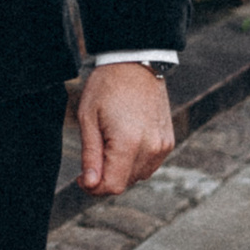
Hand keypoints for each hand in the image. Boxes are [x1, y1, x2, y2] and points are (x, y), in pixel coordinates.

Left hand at [75, 61, 174, 199]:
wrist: (136, 63)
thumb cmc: (107, 87)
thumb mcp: (88, 119)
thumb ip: (90, 156)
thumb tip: (90, 185)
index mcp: (129, 143)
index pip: (112, 186)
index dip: (93, 187)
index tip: (81, 176)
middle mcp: (151, 148)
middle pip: (124, 183)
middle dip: (105, 176)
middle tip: (94, 152)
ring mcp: (162, 146)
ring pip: (137, 176)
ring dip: (120, 169)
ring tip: (110, 141)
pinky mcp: (168, 142)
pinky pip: (149, 165)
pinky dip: (134, 161)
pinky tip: (125, 140)